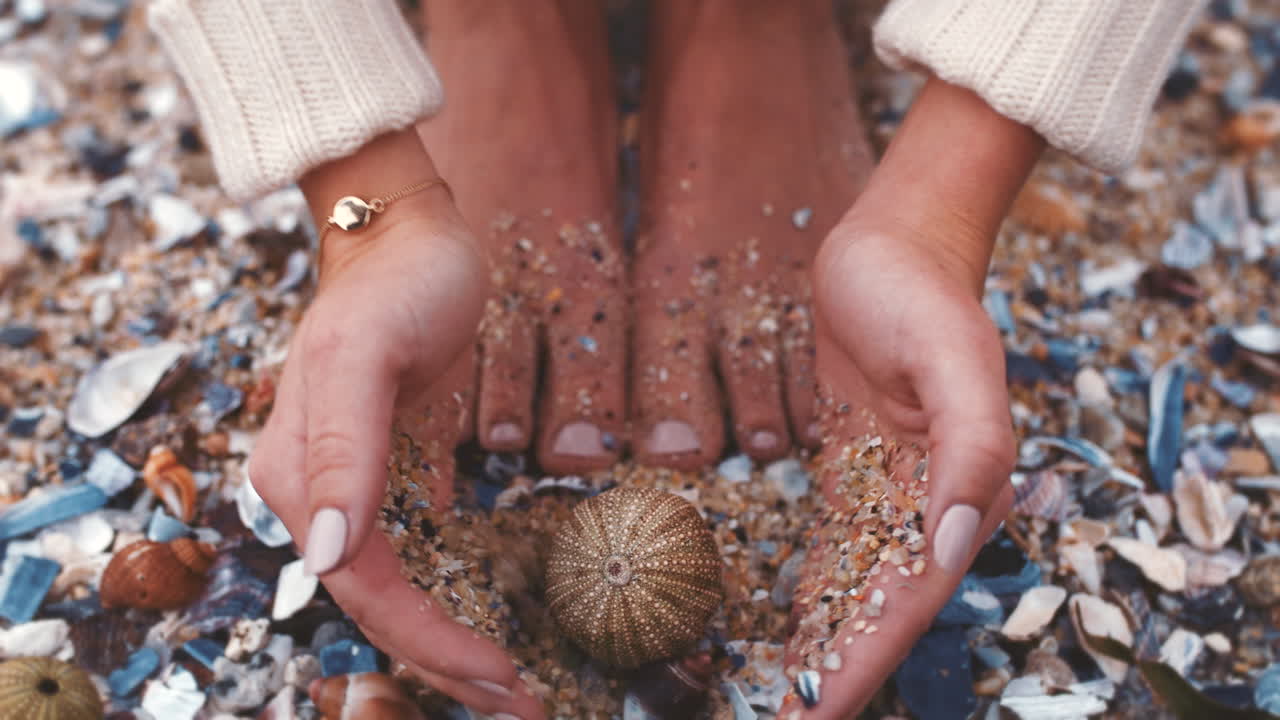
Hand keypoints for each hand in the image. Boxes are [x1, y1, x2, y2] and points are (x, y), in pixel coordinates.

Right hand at [247, 130, 543, 718]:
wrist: (405, 238)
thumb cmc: (394, 286)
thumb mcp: (367, 356)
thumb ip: (343, 450)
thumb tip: (329, 553)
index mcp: (299, 475)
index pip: (362, 585)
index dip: (427, 639)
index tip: (496, 673)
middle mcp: (317, 492)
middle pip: (377, 602)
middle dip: (442, 661)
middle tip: (519, 704)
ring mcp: (351, 486)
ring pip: (392, 589)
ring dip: (444, 643)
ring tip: (505, 686)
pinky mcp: (389, 474)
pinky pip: (412, 556)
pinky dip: (445, 599)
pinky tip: (480, 624)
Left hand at [780, 77, 1042, 716]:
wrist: (890, 245)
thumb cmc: (925, 296)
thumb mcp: (955, 360)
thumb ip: (972, 451)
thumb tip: (954, 548)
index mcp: (959, 494)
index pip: (909, 600)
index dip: (864, 661)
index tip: (815, 714)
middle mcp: (925, 505)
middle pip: (875, 608)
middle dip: (832, 672)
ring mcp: (885, 490)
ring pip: (850, 587)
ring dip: (818, 646)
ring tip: (773, 699)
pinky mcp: (849, 468)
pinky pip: (826, 545)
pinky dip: (806, 594)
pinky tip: (777, 630)